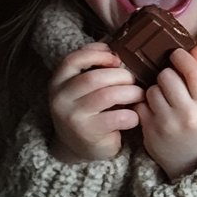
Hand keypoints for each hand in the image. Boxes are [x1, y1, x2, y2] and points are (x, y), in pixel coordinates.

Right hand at [48, 42, 142, 162]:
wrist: (80, 147)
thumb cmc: (90, 109)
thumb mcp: (84, 87)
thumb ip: (95, 68)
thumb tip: (116, 49)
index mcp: (58, 82)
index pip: (72, 60)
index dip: (97, 55)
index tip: (116, 58)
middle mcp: (60, 99)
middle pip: (95, 78)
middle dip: (122, 76)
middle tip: (134, 80)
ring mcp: (72, 117)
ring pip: (108, 95)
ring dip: (131, 93)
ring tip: (138, 95)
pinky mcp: (88, 133)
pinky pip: (118, 117)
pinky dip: (132, 115)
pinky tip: (134, 117)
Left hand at [139, 46, 196, 179]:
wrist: (195, 161)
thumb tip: (195, 48)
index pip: (192, 71)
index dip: (182, 57)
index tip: (176, 54)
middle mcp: (188, 115)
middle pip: (167, 76)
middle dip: (168, 74)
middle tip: (173, 80)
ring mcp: (166, 124)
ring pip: (151, 89)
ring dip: (157, 89)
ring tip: (166, 97)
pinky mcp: (149, 132)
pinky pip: (140, 105)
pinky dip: (146, 104)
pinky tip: (157, 109)